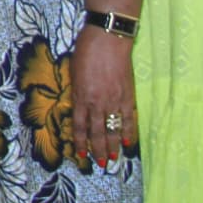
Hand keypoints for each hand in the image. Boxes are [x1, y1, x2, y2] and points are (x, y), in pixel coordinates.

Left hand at [68, 25, 135, 167]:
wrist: (107, 38)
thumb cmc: (86, 51)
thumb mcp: (74, 73)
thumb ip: (78, 92)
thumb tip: (80, 107)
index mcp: (81, 97)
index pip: (80, 126)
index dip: (80, 141)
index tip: (80, 154)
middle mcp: (97, 102)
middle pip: (97, 132)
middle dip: (98, 149)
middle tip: (100, 163)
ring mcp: (114, 100)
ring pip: (113, 129)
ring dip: (112, 146)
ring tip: (112, 159)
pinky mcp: (128, 95)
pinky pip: (128, 118)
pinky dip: (128, 132)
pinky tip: (126, 142)